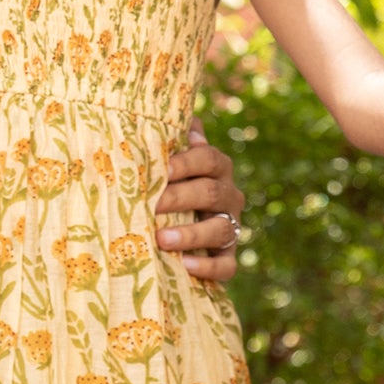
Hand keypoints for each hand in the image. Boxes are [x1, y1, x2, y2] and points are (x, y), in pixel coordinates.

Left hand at [156, 119, 242, 283]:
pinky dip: (208, 267)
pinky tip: (186, 266)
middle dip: (179, 199)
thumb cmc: (167, 185)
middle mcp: (228, 195)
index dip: (185, 163)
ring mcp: (231, 226)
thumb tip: (179, 117)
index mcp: (216, 168)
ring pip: (220, 229)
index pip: (207, 158)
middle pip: (210, 192)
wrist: (177, 231)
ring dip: (191, 234)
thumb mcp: (169, 163)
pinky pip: (227, 265)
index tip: (160, 170)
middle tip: (151, 206)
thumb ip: (171, 140)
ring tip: (162, 240)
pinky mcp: (228, 258)